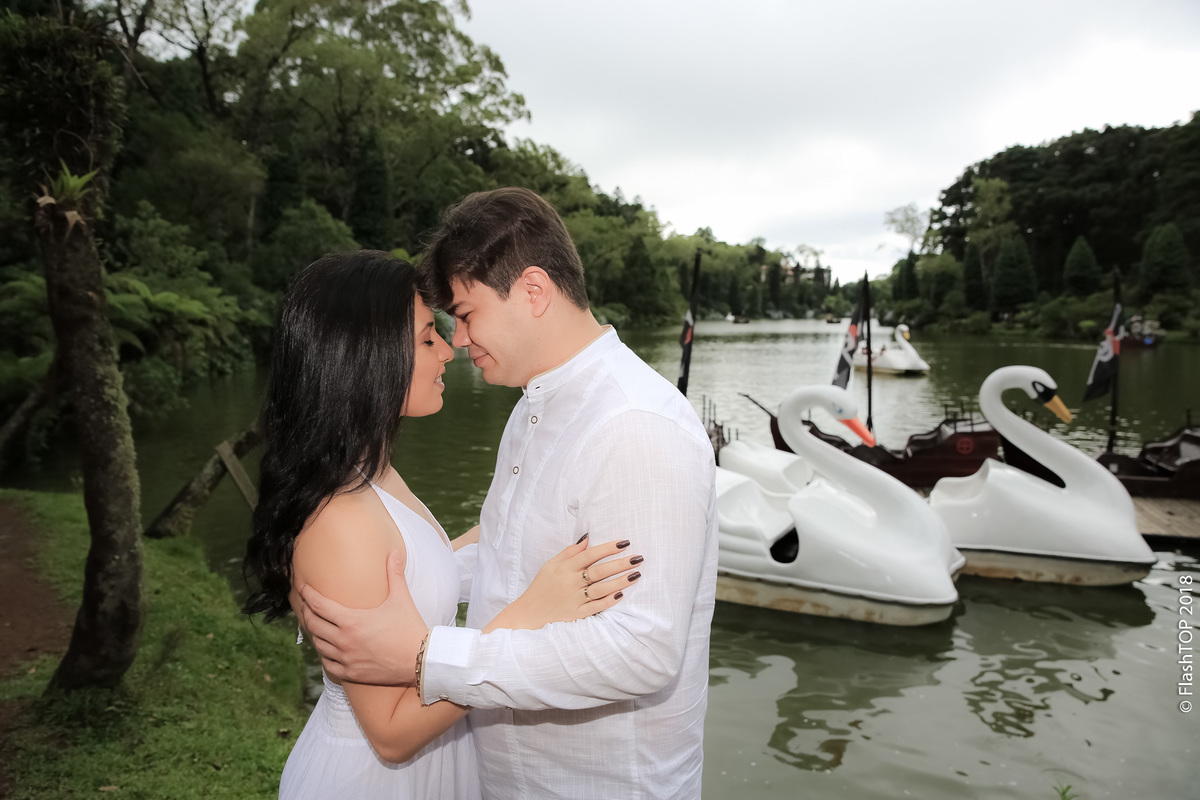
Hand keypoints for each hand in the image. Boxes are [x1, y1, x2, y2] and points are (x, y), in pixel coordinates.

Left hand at [298, 550, 426, 684]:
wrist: (421, 661)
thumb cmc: (410, 628)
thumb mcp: (401, 599)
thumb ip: (394, 574)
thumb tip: (394, 552)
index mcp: (352, 621)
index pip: (319, 605)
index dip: (307, 595)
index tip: (303, 588)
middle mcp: (344, 641)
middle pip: (313, 624)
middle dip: (306, 612)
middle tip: (306, 604)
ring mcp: (346, 659)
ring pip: (318, 644)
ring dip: (314, 633)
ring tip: (315, 624)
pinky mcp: (351, 673)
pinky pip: (328, 664)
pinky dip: (324, 655)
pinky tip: (327, 649)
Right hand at [484, 536, 642, 632]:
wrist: (529, 613)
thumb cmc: (542, 586)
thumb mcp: (551, 565)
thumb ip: (570, 552)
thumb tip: (587, 538)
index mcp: (565, 568)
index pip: (590, 555)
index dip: (607, 548)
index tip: (624, 542)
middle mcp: (571, 583)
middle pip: (599, 571)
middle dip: (620, 564)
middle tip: (638, 558)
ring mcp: (574, 599)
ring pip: (601, 589)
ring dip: (620, 581)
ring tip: (636, 574)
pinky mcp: (577, 614)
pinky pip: (596, 607)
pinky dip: (608, 601)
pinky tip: (621, 594)